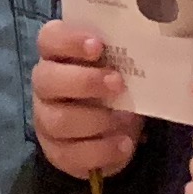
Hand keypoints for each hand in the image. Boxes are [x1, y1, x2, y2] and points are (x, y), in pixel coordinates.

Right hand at [30, 20, 142, 180]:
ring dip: (95, 119)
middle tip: (117, 83)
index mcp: (57, 56)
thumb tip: (147, 45)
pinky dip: (102, 150)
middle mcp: (46, 86)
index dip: (69, 40)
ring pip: (58, 120)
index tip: (98, 45)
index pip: (49, 39)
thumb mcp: (119, 66)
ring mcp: (47, 120)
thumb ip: (121, 53)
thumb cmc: (115, 86)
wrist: (116, 130)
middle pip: (46, 80)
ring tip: (123, 118)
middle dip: (84, 82)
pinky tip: (124, 143)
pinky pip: (72, 154)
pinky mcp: (57, 152)